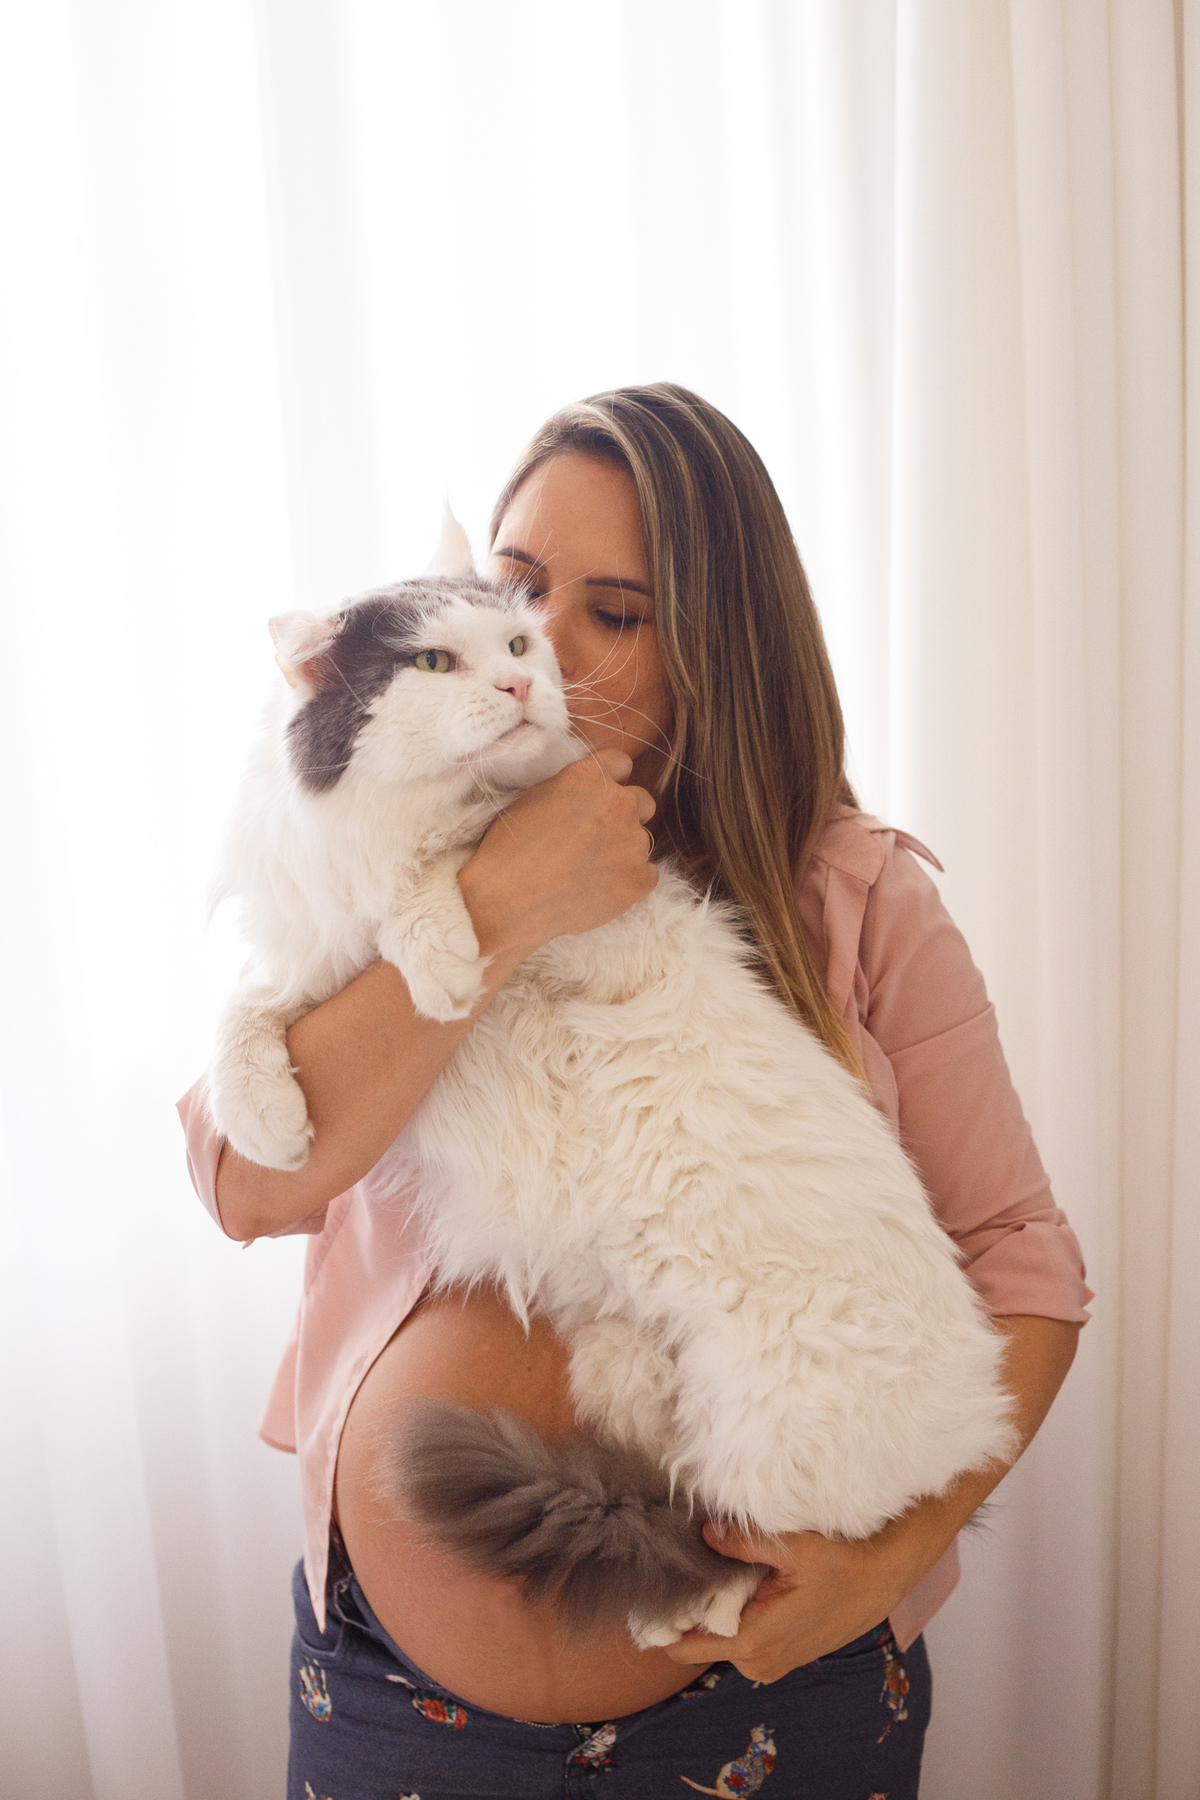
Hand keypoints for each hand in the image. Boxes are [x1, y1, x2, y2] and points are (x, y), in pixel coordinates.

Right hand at [457, 748, 656, 963]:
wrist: (507, 899)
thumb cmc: (509, 849)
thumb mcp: (535, 798)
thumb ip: (573, 789)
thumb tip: (589, 796)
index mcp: (590, 777)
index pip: (621, 763)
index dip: (612, 781)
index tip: (602, 798)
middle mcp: (619, 803)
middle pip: (643, 801)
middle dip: (626, 815)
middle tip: (598, 838)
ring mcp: (633, 843)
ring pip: (643, 841)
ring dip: (624, 851)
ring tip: (591, 870)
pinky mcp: (638, 879)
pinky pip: (648, 874)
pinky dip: (631, 880)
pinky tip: (603, 888)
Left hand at [663, 1521, 926, 1685]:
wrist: (884, 1578)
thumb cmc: (844, 1565)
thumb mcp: (794, 1547)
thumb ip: (743, 1542)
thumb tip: (704, 1532)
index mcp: (754, 1642)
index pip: (684, 1646)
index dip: (664, 1621)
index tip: (650, 1592)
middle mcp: (757, 1662)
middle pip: (699, 1638)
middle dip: (691, 1606)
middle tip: (688, 1564)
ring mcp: (769, 1662)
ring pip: (721, 1636)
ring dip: (716, 1607)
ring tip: (720, 1568)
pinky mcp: (780, 1655)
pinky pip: (742, 1636)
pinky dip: (736, 1612)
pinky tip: (746, 1581)